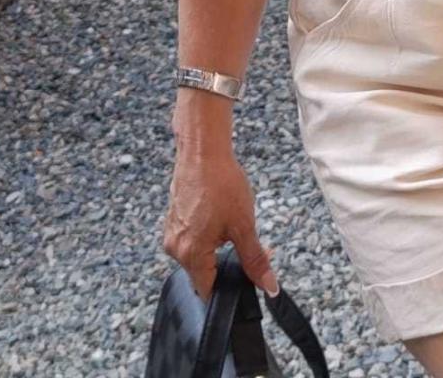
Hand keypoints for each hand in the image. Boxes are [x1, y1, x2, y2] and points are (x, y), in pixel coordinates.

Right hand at [163, 145, 279, 303]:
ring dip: (219, 249)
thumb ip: (255, 260)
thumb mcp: (244, 225)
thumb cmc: (221, 184)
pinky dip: (209, 235)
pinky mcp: (174, 220)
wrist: (203, 151)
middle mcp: (176, 248)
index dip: (229, 290)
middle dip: (229, 265)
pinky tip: (221, 217)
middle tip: (250, 245)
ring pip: (199, 255)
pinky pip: (192, 239)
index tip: (246, 279)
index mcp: (190, 254)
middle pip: (204, 273)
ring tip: (235, 225)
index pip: (208, 292)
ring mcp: (173, 233)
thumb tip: (269, 287)